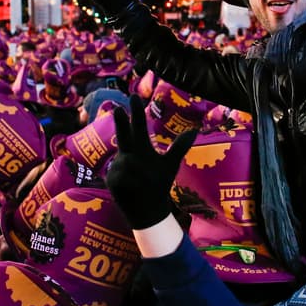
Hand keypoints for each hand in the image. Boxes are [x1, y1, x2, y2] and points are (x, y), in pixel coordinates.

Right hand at [107, 95, 198, 229]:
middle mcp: (127, 154)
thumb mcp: (170, 163)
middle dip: (122, 123)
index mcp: (141, 148)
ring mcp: (118, 167)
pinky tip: (133, 189)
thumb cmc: (158, 182)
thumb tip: (194, 130)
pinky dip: (130, 183)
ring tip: (142, 183)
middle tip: (117, 108)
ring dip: (136, 171)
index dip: (136, 113)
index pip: (138, 127)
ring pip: (127, 162)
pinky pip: (123, 177)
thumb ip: (179, 146)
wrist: (147, 209)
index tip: (134, 96)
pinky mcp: (112, 180)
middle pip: (124, 136)